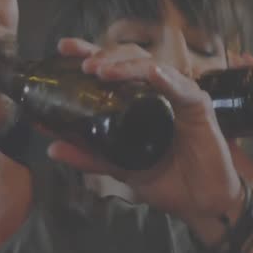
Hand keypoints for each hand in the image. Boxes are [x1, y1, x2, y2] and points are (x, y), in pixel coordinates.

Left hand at [45, 38, 242, 243]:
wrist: (200, 204)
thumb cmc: (167, 180)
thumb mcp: (119, 167)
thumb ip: (88, 156)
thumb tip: (52, 148)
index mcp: (138, 100)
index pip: (112, 67)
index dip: (88, 53)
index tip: (63, 48)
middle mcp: (158, 91)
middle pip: (129, 58)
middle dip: (103, 55)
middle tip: (82, 65)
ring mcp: (179, 96)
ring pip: (152, 67)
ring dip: (126, 66)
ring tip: (102, 71)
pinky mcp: (200, 107)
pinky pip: (183, 88)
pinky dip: (167, 79)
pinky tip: (152, 74)